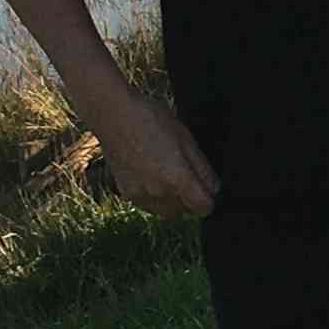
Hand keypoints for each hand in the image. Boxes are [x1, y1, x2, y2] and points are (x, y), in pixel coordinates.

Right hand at [96, 87, 219, 217]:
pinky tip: (154, 176)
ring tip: (169, 174)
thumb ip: (202, 168)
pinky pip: (149, 206)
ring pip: (167, 212)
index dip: (209, 199)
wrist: (114, 116)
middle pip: (185, 211)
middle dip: (191, 199)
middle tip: (187, 174)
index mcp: (177, 178)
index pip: (203, 207)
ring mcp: (141, 195)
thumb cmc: (151, 119)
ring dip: (174, 201)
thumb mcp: (185, 138)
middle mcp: (159, 192)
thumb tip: (213, 188)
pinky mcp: (127, 193)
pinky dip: (156, 198)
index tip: (207, 187)